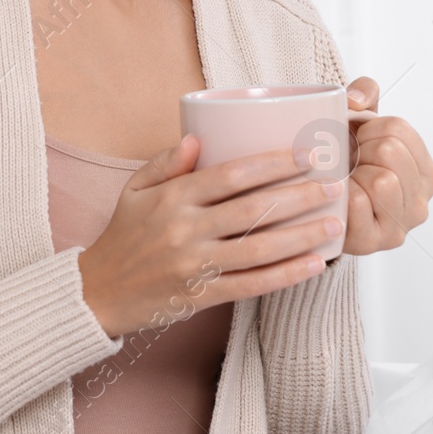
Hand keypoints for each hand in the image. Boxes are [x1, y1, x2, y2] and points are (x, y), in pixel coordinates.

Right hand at [76, 135, 344, 338]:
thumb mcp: (134, 190)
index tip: (305, 155)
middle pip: (254, 209)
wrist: (98, 293)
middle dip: (300, 196)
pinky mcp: (202, 296)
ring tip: (334, 223)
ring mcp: (195, 266)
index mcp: (172, 198)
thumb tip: (196, 137)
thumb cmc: (122, 237)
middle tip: (335, 185)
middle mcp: (186, 230)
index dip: (273, 163)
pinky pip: (252, 285)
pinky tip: (314, 265)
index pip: (232, 174)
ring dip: (303, 236)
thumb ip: (165, 162)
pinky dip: (287, 276)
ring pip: (260, 248)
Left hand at [341, 76, 432, 255]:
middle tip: (350, 163)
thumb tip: (356, 100)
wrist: (320, 205)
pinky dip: (342, 193)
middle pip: (390, 151)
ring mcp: (401, 226)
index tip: (361, 142)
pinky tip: (339, 198)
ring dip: (353, 173)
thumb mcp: (359, 121)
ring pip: (382, 179)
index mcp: (426, 172)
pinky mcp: (374, 242)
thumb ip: (365, 92)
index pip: (399, 129)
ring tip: (346, 180)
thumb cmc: (345, 161)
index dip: (370, 128)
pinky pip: (358, 202)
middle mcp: (421, 202)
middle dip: (361, 150)